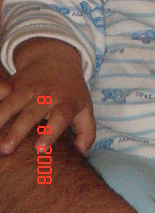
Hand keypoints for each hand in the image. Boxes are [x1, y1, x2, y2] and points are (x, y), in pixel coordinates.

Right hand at [0, 38, 94, 153]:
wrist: (57, 57)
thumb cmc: (70, 91)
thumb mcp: (85, 107)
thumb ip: (86, 132)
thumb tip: (80, 154)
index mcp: (66, 102)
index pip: (60, 117)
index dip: (50, 133)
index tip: (40, 150)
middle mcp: (46, 95)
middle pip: (31, 113)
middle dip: (17, 131)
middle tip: (5, 149)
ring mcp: (28, 88)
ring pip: (11, 103)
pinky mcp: (13, 83)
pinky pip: (0, 91)